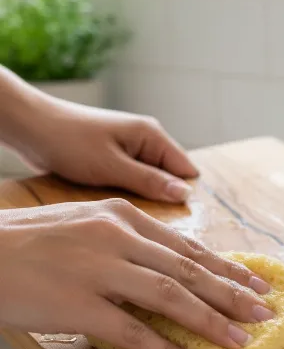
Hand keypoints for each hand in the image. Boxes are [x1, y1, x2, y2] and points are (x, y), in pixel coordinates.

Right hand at [0, 198, 273, 348]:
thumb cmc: (31, 240)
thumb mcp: (88, 224)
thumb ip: (130, 241)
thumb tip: (170, 264)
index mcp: (124, 216)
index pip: (189, 246)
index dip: (227, 267)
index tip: (255, 282)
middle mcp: (119, 238)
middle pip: (190, 271)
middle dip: (233, 294)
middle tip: (264, 311)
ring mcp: (100, 270)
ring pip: (173, 298)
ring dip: (212, 322)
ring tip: (242, 340)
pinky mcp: (79, 304)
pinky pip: (135, 333)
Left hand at [19, 98, 198, 202]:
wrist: (31, 127)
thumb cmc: (69, 142)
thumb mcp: (111, 166)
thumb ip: (149, 181)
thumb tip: (185, 194)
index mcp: (152, 135)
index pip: (186, 169)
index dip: (186, 194)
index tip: (180, 219)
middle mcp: (146, 141)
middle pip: (170, 176)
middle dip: (164, 198)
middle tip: (153, 221)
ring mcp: (131, 150)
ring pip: (151, 180)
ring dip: (145, 197)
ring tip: (135, 215)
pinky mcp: (117, 159)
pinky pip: (134, 180)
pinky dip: (130, 193)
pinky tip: (120, 206)